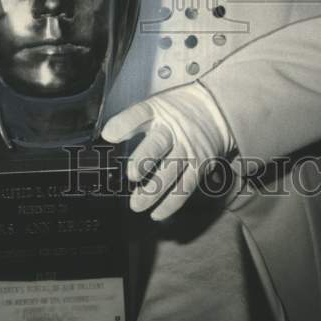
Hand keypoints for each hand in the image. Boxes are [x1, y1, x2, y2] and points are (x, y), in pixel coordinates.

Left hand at [101, 81, 234, 221]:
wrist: (215, 111)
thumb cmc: (177, 111)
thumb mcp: (156, 107)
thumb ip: (132, 122)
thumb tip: (105, 139)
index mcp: (159, 110)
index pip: (140, 113)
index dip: (124, 124)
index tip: (108, 135)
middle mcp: (174, 129)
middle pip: (158, 143)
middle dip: (144, 159)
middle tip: (132, 174)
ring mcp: (189, 147)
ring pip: (170, 170)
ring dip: (154, 190)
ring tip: (136, 205)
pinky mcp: (200, 165)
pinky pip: (186, 187)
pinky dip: (171, 203)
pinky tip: (157, 214)